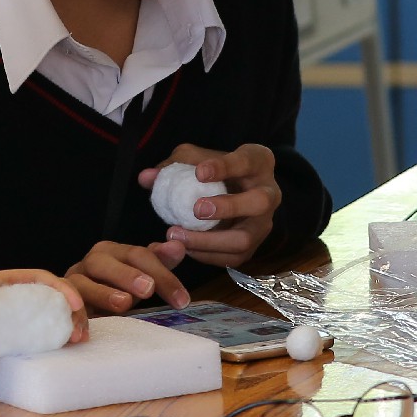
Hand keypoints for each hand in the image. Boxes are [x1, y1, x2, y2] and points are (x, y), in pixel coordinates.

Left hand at [0, 269, 88, 353]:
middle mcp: (3, 299)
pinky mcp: (17, 338)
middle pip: (48, 292)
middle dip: (71, 307)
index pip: (28, 277)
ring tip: (79, 338)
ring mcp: (12, 319)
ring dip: (72, 320)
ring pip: (52, 310)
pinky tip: (72, 342)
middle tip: (78, 332)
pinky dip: (62, 333)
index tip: (73, 304)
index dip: (56, 286)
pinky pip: (45, 330)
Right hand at [66, 238, 189, 313]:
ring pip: (82, 283)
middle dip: (127, 275)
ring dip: (102, 293)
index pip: (137, 255)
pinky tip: (87, 331)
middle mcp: (89, 263)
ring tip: (123, 304)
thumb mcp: (139, 275)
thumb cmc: (114, 287)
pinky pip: (62, 307)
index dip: (161, 274)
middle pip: (105, 263)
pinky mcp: (58, 303)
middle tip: (148, 289)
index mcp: (111, 251)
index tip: (182, 299)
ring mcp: (71, 283)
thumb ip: (158, 261)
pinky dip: (75, 317)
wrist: (79, 303)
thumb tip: (178, 246)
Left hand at [140, 143, 281, 267]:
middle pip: (260, 202)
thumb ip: (174, 165)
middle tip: (196, 209)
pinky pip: (231, 258)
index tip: (200, 173)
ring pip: (244, 239)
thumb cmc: (216, 170)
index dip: (224, 167)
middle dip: (229, 207)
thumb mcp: (198, 159)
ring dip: (209, 240)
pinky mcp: (253, 247)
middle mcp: (270, 193)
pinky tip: (184, 247)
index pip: (246, 161)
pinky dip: (206, 255)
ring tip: (177, 235)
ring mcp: (263, 224)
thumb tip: (146, 178)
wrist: (237, 191)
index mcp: (259, 162)